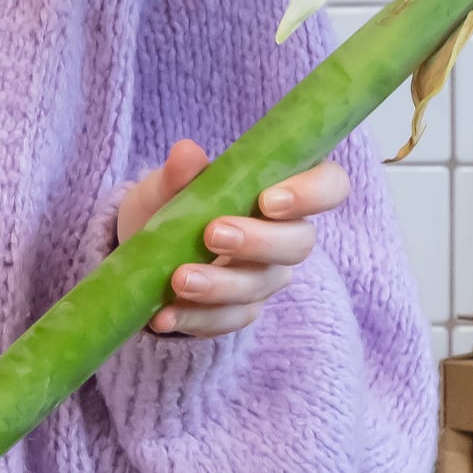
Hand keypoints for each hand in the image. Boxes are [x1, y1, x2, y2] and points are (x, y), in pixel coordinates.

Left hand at [115, 139, 349, 338]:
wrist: (143, 249)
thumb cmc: (171, 205)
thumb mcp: (167, 185)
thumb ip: (179, 173)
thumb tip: (186, 152)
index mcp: (283, 191)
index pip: (329, 185)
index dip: (311, 194)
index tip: (270, 200)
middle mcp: (284, 236)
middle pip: (299, 244)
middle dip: (258, 241)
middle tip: (213, 234)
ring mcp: (264, 277)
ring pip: (258, 286)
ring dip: (219, 285)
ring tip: (179, 279)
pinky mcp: (238, 311)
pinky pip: (226, 320)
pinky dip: (193, 318)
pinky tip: (164, 315)